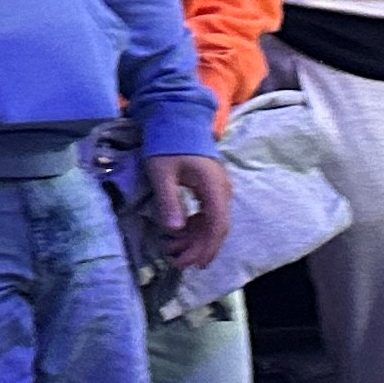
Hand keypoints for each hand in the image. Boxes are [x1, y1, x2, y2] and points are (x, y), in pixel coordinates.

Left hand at [143, 148, 235, 273]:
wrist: (176, 118)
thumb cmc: (168, 143)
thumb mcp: (162, 172)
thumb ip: (169, 200)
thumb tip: (174, 230)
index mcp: (214, 187)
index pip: (217, 224)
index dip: (206, 246)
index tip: (193, 263)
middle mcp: (222, 191)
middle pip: (217, 227)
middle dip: (200, 248)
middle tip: (178, 264)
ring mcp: (217, 190)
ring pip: (212, 223)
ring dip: (196, 240)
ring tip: (175, 253)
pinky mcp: (209, 189)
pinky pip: (207, 214)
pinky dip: (195, 227)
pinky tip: (180, 235)